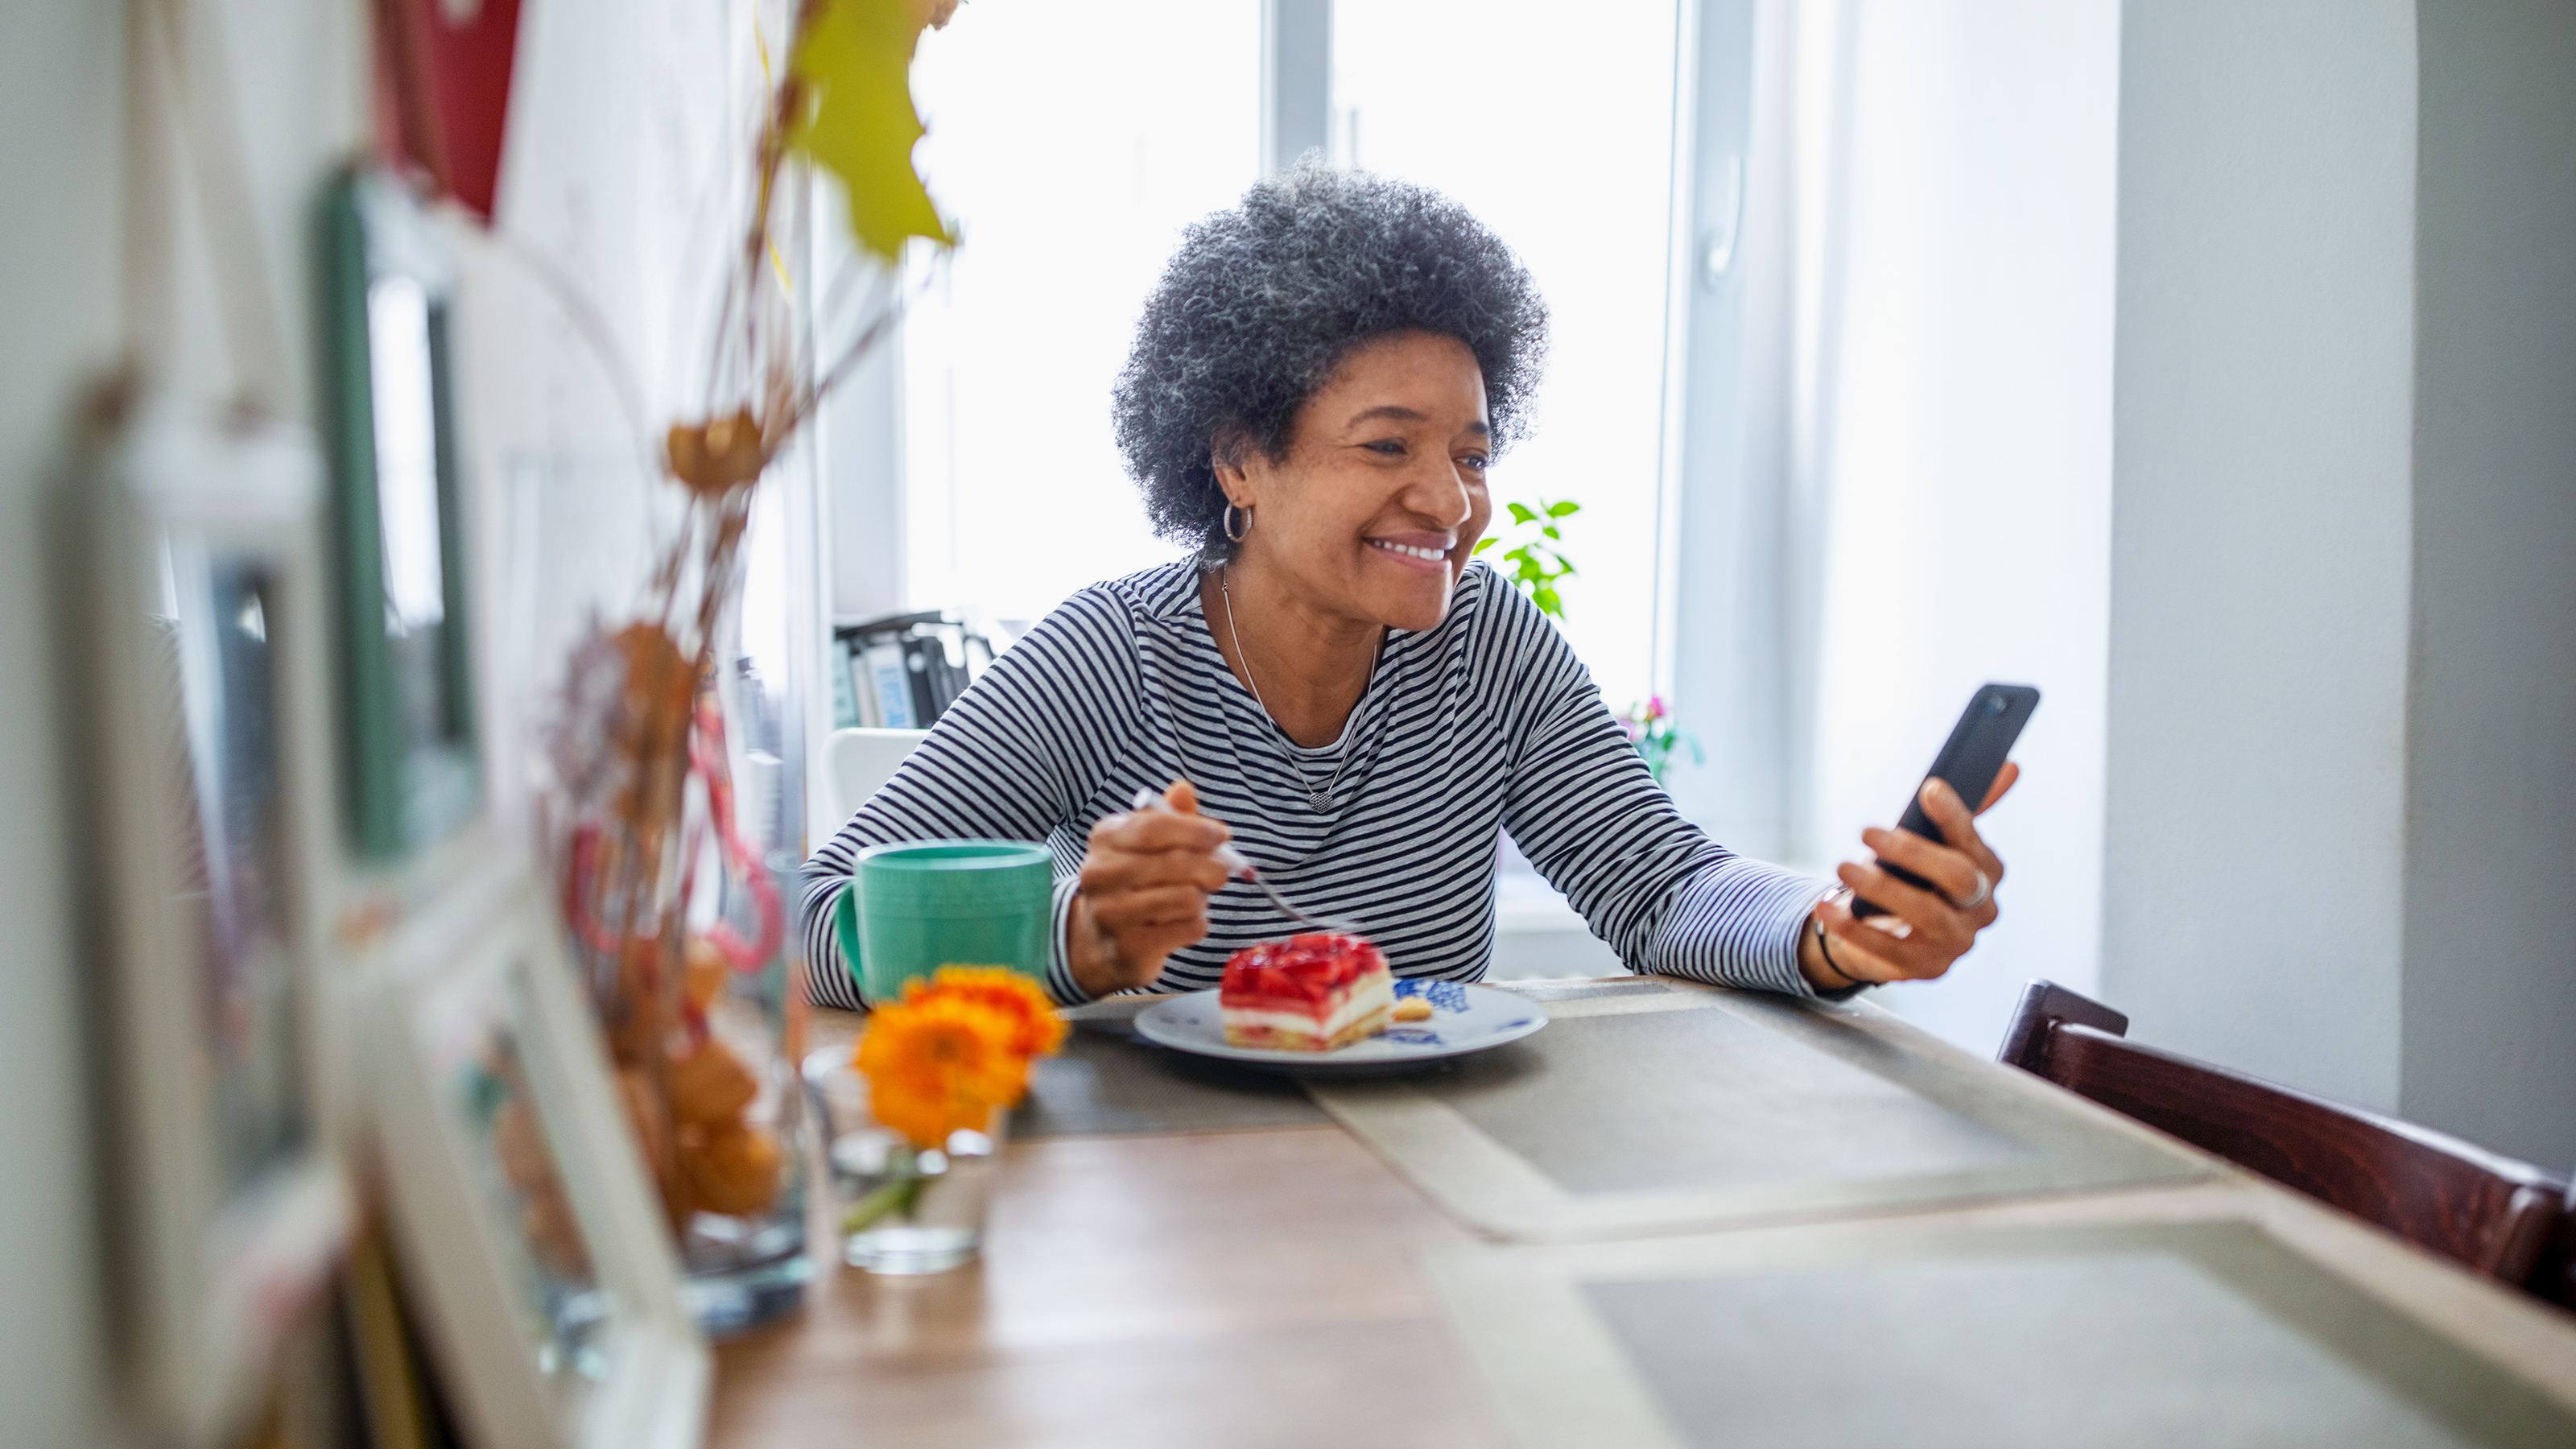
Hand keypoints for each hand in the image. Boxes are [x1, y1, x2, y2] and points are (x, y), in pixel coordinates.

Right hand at [1066, 779, 1232, 998]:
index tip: (1222, 836)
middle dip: (1211, 866)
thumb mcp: (1146, 843)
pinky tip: (1184, 921)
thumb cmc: (1134, 880)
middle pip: (1174, 863)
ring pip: (1185, 898)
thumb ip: (1169, 817)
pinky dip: (1197, 923)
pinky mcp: (1128, 947)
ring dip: (1201, 898)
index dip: (1195, 830)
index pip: (1155, 827)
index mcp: (1105, 837)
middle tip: (1222, 871)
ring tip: (1194, 897)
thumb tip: (1183, 789)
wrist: (1101, 939)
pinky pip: (1187, 928)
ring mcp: (1110, 913)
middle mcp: (1099, 873)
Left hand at [1798, 764, 2017, 990]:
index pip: (1975, 842)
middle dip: (1913, 851)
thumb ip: (1962, 810)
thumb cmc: (1914, 879)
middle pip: (1959, 877)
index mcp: (1987, 872)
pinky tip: (1829, 909)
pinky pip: (1890, 950)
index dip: (1955, 815)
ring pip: (1926, 912)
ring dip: (1880, 887)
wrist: (1889, 931)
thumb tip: (2008, 767)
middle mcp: (1980, 909)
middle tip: (1868, 832)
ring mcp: (1956, 942)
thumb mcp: (1934, 842)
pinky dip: (1854, 929)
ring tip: (1843, 867)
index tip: (1929, 789)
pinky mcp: (1926, 967)